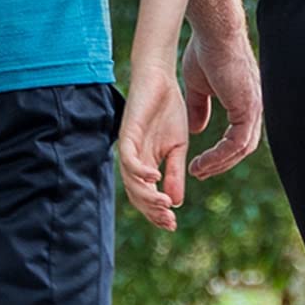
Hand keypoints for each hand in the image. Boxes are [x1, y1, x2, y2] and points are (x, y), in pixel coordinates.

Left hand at [118, 60, 189, 231]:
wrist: (161, 78)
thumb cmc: (168, 110)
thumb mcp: (177, 147)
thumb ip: (175, 173)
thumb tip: (175, 202)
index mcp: (146, 164)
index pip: (147, 196)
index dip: (157, 213)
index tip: (172, 225)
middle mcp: (134, 160)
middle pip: (137, 195)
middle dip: (151, 211)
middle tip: (168, 221)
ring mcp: (129, 148)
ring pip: (132, 182)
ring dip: (148, 196)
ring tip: (165, 204)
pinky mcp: (127, 134)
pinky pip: (130, 160)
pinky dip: (141, 172)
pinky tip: (156, 178)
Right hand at [180, 30, 262, 178]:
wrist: (213, 33)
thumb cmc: (205, 51)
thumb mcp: (198, 86)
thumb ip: (199, 107)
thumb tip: (196, 128)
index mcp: (245, 102)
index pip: (239, 137)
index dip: (221, 154)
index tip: (201, 163)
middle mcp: (255, 107)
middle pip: (242, 148)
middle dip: (220, 163)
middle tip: (199, 172)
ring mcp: (255, 108)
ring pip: (241, 149)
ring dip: (219, 163)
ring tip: (197, 170)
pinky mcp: (248, 109)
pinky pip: (236, 143)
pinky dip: (219, 156)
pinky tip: (202, 162)